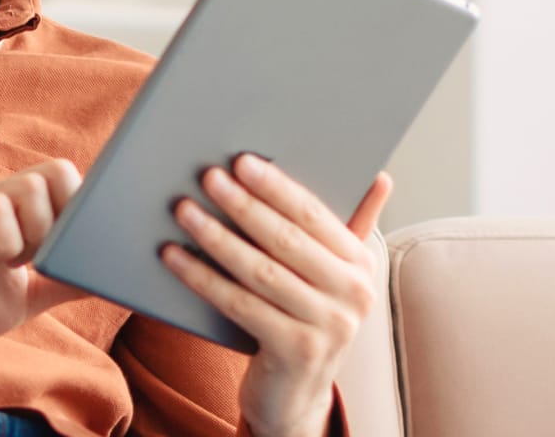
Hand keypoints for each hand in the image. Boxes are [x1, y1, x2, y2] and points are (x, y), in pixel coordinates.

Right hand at [0, 159, 84, 376]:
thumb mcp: (24, 298)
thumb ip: (61, 282)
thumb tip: (107, 276)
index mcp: (17, 210)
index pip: (66, 178)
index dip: (81, 208)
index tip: (72, 248)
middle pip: (58, 170)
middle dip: (65, 218)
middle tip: (43, 256)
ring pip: (32, 185)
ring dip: (38, 230)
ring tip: (16, 261)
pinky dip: (8, 240)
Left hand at [161, 154, 391, 436]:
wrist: (296, 393)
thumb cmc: (304, 314)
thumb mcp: (329, 270)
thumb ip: (350, 222)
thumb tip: (381, 176)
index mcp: (360, 262)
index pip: (313, 214)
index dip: (275, 186)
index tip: (241, 161)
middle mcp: (353, 294)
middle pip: (285, 239)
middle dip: (242, 204)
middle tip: (208, 177)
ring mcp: (328, 327)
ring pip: (259, 270)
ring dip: (216, 236)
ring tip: (184, 210)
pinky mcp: (296, 352)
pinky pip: (239, 304)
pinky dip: (202, 277)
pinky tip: (174, 256)